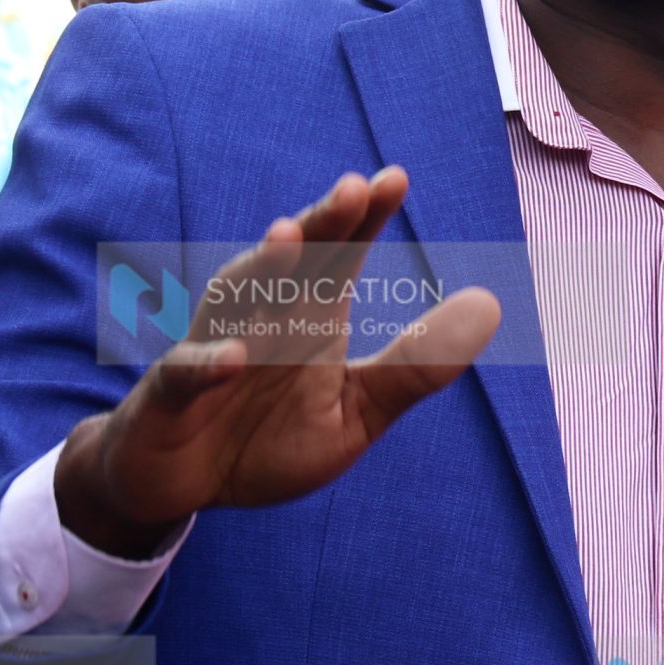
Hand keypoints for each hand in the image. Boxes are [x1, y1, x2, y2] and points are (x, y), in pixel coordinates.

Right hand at [54, 167, 500, 555]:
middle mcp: (262, 317)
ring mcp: (214, 348)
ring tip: (290, 237)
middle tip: (353, 189)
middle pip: (292, 260)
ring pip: (237, 299)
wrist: (188, 485)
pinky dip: (209, 364)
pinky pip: (189, 374)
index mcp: (309, 314)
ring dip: (261, 269)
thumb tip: (489, 306)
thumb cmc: (270, 439)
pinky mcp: (174, 395)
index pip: (341, 254)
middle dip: (321, 224)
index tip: (395, 179)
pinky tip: (235, 356)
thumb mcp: (357, 411)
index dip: (364, 217)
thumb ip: (416, 367)